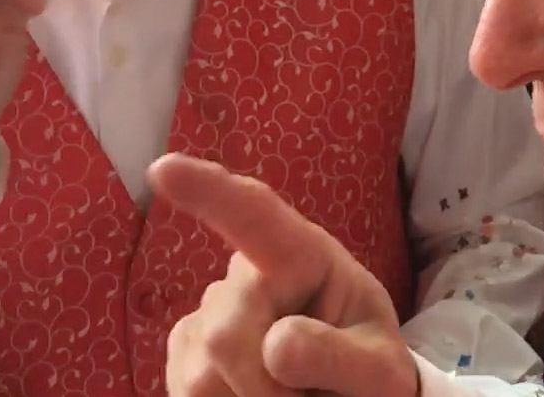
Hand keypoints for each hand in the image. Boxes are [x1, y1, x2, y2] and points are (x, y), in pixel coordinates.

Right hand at [159, 155, 417, 396]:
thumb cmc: (368, 371)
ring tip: (291, 395)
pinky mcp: (184, 354)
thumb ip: (341, 357)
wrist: (348, 394)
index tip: (163, 169)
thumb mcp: (380, 370)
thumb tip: (277, 345)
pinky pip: (186, 395)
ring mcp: (208, 316)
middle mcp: (248, 276)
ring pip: (202, 375)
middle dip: (267, 387)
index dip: (211, 192)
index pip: (256, 217)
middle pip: (226, 336)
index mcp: (304, 257)